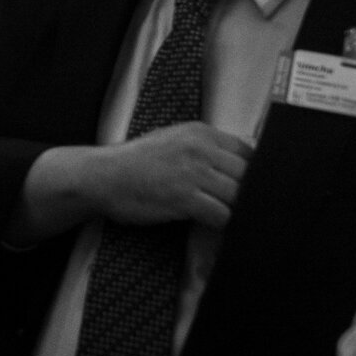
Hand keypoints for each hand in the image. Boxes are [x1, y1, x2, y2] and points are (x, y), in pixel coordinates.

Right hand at [91, 121, 252, 229]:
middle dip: (248, 193)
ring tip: (225, 215)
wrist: (103, 176)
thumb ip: (204, 148)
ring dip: (235, 209)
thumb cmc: (135, 162)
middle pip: (248, 175)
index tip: (247, 185)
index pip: (248, 151)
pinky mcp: (185, 198)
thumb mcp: (172, 139)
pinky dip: (221, 223)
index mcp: (199, 132)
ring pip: (239, 196)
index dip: (252, 172)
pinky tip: (211, 224)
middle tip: (240, 205)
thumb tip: (235, 164)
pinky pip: (222, 215)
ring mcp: (193, 173)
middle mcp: (200, 149)